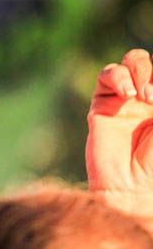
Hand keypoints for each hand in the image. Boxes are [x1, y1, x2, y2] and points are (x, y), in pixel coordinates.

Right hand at [86, 49, 152, 217]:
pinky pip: (107, 75)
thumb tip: (152, 84)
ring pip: (132, 61)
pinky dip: (118, 77)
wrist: (133, 187)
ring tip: (142, 96)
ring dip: (140, 70)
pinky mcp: (101, 105)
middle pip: (151, 60)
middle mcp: (148, 95)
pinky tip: (127, 95)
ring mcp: (125, 99)